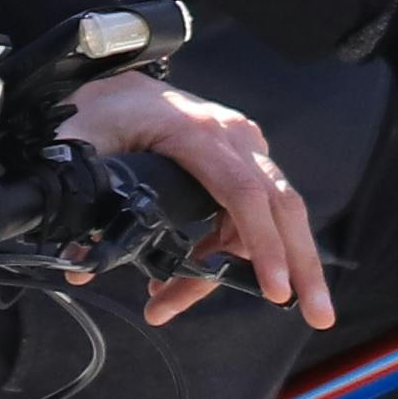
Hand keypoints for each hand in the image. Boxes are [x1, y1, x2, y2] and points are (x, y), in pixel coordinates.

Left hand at [54, 71, 332, 331]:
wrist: (109, 81)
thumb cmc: (101, 107)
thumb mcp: (82, 145)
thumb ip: (84, 201)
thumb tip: (78, 264)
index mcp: (197, 131)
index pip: (245, 193)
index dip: (263, 245)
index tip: (275, 289)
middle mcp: (231, 136)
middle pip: (282, 206)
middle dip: (301, 265)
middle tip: (319, 317)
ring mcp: (239, 148)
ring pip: (270, 217)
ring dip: (250, 270)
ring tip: (173, 305)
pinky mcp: (235, 162)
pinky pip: (246, 215)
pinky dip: (227, 254)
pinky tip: (188, 277)